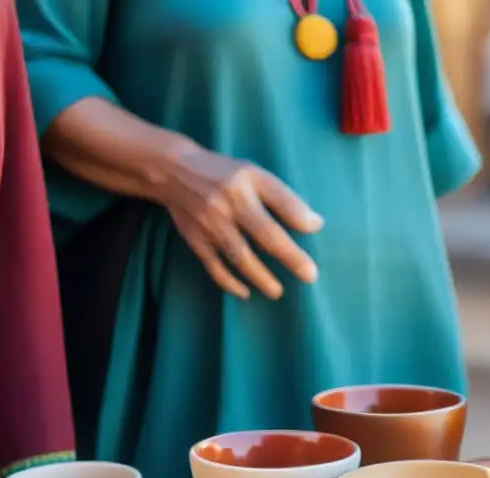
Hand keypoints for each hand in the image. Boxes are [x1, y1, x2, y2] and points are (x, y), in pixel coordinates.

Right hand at [158, 145, 322, 299]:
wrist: (173, 172)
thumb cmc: (226, 175)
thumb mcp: (255, 175)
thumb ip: (284, 199)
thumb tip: (315, 225)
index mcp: (246, 184)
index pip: (279, 201)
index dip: (299, 217)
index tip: (317, 229)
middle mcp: (228, 204)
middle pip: (264, 235)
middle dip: (289, 257)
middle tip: (310, 276)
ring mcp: (210, 225)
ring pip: (239, 256)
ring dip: (260, 277)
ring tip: (277, 292)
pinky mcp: (195, 239)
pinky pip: (214, 266)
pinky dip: (229, 282)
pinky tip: (245, 293)